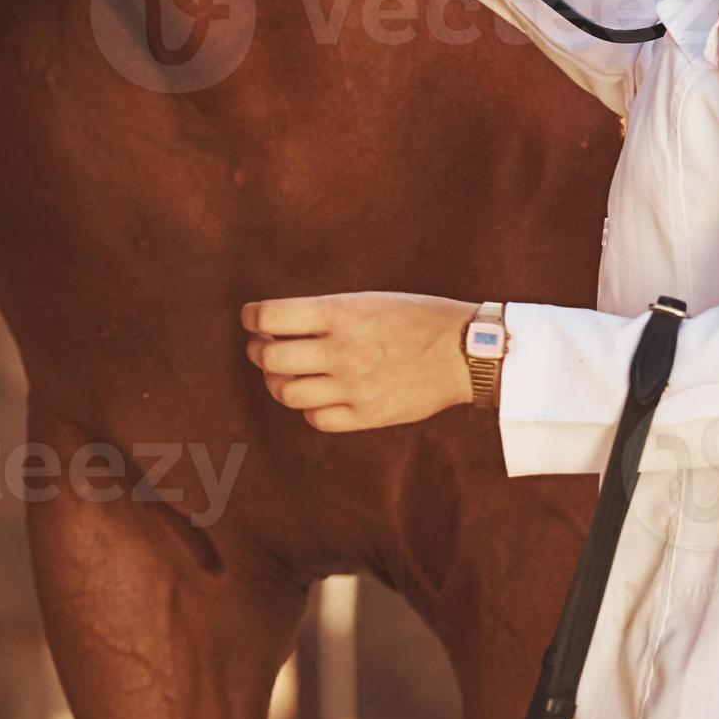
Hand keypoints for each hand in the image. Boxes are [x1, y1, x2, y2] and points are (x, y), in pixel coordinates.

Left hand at [241, 291, 474, 433]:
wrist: (466, 352)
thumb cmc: (420, 317)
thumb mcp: (371, 300)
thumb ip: (326, 312)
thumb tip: (277, 324)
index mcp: (343, 313)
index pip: (270, 317)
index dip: (251, 317)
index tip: (252, 318)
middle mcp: (343, 350)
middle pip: (269, 358)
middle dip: (258, 350)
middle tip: (263, 346)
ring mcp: (353, 387)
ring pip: (286, 392)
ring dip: (278, 381)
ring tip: (289, 373)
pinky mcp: (366, 415)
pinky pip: (315, 418)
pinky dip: (309, 407)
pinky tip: (319, 394)